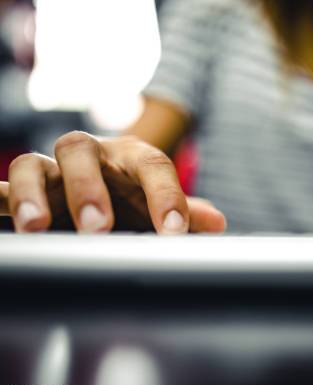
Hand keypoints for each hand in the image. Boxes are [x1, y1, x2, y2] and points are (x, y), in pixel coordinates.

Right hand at [0, 131, 225, 232]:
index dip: (166, 195)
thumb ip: (188, 215)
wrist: (105, 196)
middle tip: (98, 227)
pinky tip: (4, 218)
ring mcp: (52, 170)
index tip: (174, 231)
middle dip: (88, 187)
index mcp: (132, 157)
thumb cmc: (138, 203)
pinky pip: (1, 188)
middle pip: (80, 150)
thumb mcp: (161, 209)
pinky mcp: (25, 189)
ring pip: (31, 164)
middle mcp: (90, 156)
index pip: (152, 165)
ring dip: (32, 193)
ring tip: (37, 226)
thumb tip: (215, 222)